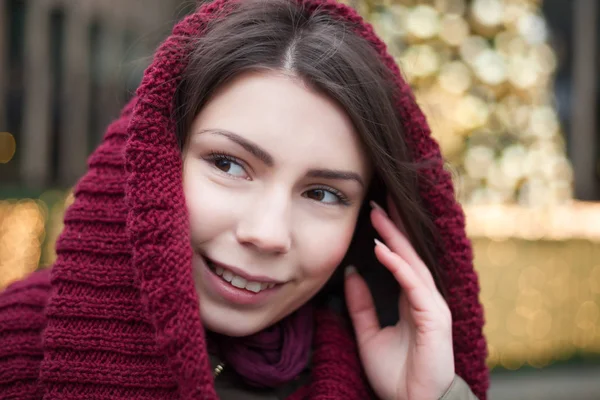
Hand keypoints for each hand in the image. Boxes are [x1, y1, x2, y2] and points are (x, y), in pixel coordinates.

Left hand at [344, 196, 454, 399]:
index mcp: (411, 302)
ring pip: (412, 263)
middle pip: (409, 254)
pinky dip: (397, 264)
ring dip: (394, 237)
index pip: (401, 261)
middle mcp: (424, 299)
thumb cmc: (396, 375)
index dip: (389, 237)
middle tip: (378, 199)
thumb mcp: (369, 334)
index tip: (374, 213)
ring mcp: (432, 306)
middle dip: (394, 226)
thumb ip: (360, 304)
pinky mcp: (434, 317)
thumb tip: (351, 273)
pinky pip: (413, 284)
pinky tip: (381, 248)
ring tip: (377, 214)